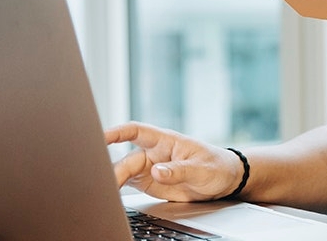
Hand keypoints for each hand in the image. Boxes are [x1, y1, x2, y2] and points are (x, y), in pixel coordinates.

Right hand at [105, 121, 242, 201]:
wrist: (225, 180)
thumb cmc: (217, 166)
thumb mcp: (202, 169)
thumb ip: (180, 170)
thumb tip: (157, 171)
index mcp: (166, 141)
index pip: (137, 131)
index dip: (118, 132)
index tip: (101, 137)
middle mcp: (154, 152)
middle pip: (127, 159)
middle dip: (114, 170)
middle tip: (108, 183)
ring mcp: (150, 167)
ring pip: (124, 172)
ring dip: (113, 181)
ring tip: (105, 192)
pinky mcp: (149, 182)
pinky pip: (128, 184)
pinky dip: (118, 189)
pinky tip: (111, 195)